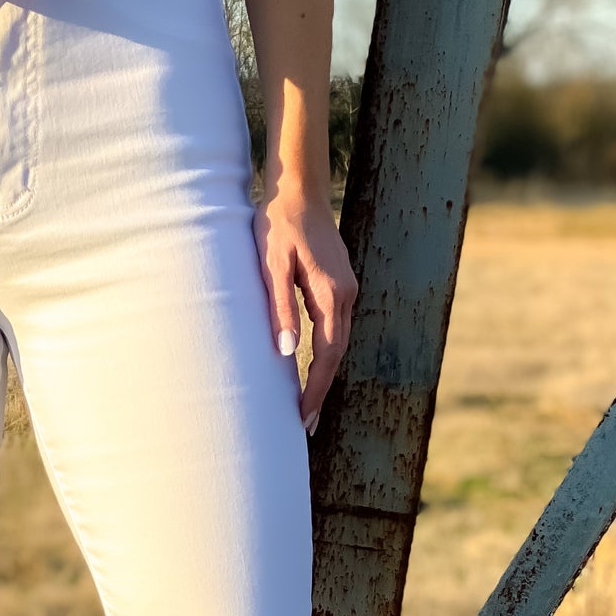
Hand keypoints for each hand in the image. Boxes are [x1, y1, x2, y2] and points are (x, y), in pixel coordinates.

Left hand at [252, 183, 357, 434]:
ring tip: (306, 407)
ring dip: (323, 375)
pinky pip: (334, 329)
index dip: (315, 388)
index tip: (302, 416)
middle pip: (336, 354)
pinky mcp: (337, 286)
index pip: (326, 353)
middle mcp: (345, 294)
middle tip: (304, 425)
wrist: (298, 190)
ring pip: (337, 343)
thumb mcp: (270, 265)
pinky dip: (324, 355)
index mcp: (330, 293)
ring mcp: (344, 290)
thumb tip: (285, 353)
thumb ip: (279, 308)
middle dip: (320, 390)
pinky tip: (310, 371)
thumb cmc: (277, 224)